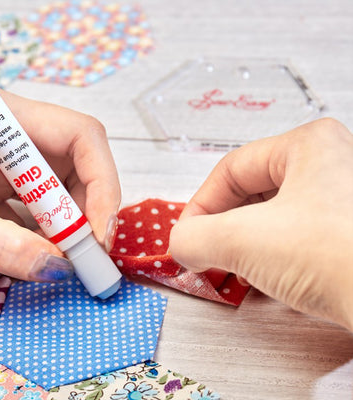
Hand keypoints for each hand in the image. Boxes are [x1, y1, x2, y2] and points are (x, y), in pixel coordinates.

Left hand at [0, 90, 120, 281]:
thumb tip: (55, 267)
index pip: (78, 136)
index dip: (101, 181)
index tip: (98, 231)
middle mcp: (7, 141)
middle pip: (75, 170)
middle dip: (88, 213)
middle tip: (89, 260)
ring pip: (57, 199)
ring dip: (67, 233)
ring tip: (67, 266)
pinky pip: (31, 222)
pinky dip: (41, 244)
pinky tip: (35, 263)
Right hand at [169, 118, 352, 329]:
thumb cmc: (338, 256)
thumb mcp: (243, 240)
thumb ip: (194, 237)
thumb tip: (181, 245)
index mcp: (309, 145)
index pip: (231, 169)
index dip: (199, 205)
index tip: (187, 237)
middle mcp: (333, 164)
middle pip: (252, 193)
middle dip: (224, 228)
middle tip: (208, 254)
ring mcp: (345, 202)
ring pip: (274, 218)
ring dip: (247, 246)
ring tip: (237, 268)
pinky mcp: (350, 237)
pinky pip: (299, 239)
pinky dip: (275, 258)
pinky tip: (271, 279)